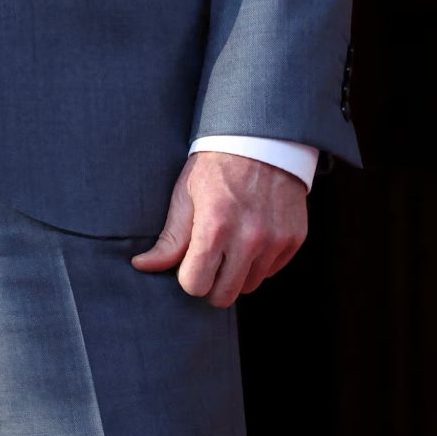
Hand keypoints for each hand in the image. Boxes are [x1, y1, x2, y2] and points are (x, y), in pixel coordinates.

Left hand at [130, 151, 307, 306]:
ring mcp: (276, 239)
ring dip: (238, 273)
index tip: (191, 261)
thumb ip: (169, 238)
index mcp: (215, 227)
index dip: (188, 276)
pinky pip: (271, 270)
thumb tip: (142, 266)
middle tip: (210, 259)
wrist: (264, 139)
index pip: (195, 286)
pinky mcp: (295, 238)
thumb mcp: (186, 195)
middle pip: (224, 295)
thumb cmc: (218, 166)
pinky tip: (254, 236)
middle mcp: (249, 238)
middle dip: (212, 283)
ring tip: (233, 244)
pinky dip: (260, 261)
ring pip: (250, 286)